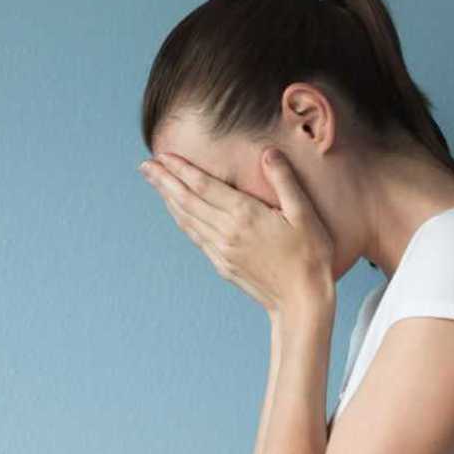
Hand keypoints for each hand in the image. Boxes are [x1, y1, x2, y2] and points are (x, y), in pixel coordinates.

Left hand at [139, 148, 334, 314]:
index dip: (181, 170)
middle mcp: (226, 232)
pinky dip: (181, 220)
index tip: (163, 156)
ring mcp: (221, 250)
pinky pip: (195, 236)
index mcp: (245, 215)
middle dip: (164, 181)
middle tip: (144, 166)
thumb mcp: (304, 213)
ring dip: (168, 199)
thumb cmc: (309, 255)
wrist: (301, 300)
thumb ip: (284, 180)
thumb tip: (268, 153)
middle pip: (187, 201)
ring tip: (155, 182)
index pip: (203, 186)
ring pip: (187, 219)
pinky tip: (177, 211)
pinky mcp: (222, 264)